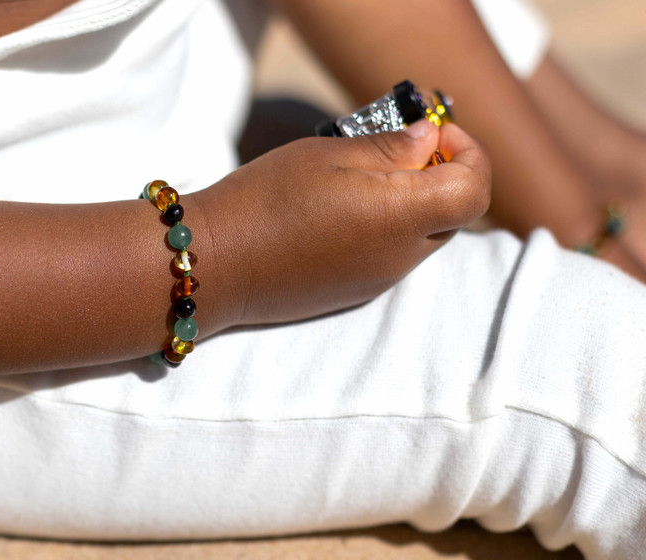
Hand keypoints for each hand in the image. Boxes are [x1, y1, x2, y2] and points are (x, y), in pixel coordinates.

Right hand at [193, 120, 490, 326]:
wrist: (214, 263)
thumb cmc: (267, 199)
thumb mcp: (331, 154)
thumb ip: (392, 149)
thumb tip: (430, 141)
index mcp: (402, 216)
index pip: (476, 189)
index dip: (467, 154)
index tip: (432, 135)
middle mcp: (400, 257)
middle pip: (452, 215)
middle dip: (437, 177)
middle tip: (395, 149)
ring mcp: (377, 281)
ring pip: (420, 238)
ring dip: (407, 204)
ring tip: (356, 180)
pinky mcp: (351, 294)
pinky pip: (388, 257)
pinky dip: (381, 229)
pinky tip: (334, 213)